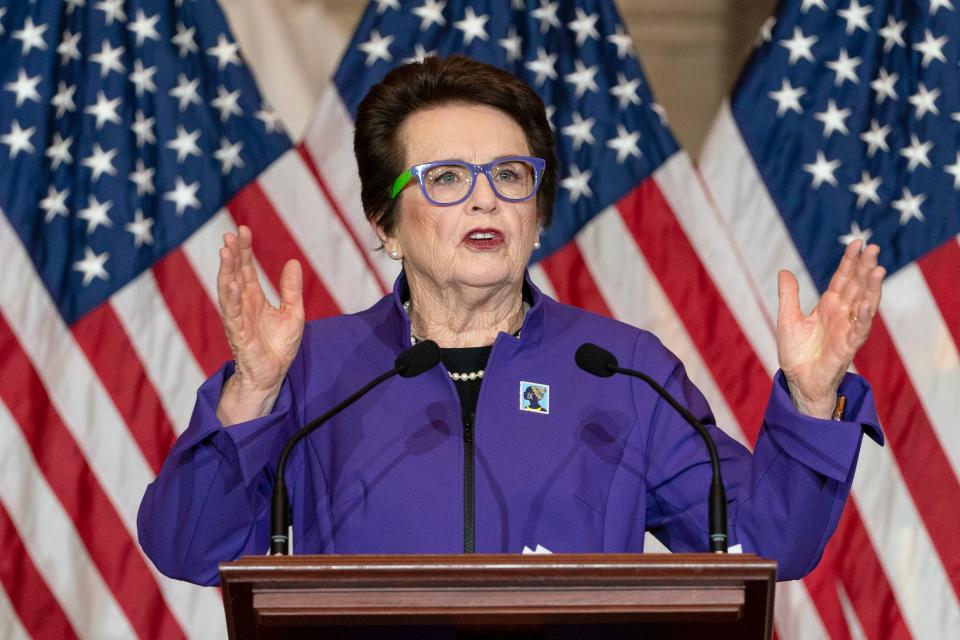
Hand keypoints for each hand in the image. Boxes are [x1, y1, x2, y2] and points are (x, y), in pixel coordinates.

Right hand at [215, 226, 303, 424]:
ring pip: (228, 291)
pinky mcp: (238, 334)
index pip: (246, 268)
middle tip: (230, 234)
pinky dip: (231, 298)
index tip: (242, 229)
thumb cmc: (279, 345)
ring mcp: (237, 318)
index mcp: (253, 297)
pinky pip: (233, 314)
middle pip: (234, 274)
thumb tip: (293, 261)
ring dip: (226, 271)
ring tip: (225, 251)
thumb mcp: (293, 312)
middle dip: (232, 254)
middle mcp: (242, 304)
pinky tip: (231, 283)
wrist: (273, 374)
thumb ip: (291, 288)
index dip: (244, 249)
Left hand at [776, 240, 884, 418]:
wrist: (798, 379)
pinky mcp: (848, 346)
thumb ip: (789, 295)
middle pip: (857, 286)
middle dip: (865, 267)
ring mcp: (847, 329)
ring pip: (864, 304)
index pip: (842, 278)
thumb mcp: (787, 318)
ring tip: (878, 269)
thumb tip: (784, 271)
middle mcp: (842, 314)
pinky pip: (859, 329)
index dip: (849, 262)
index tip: (857, 243)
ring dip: (872, 288)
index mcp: (828, 305)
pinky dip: (864, 316)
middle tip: (873, 247)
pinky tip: (867, 303)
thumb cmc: (796, 352)